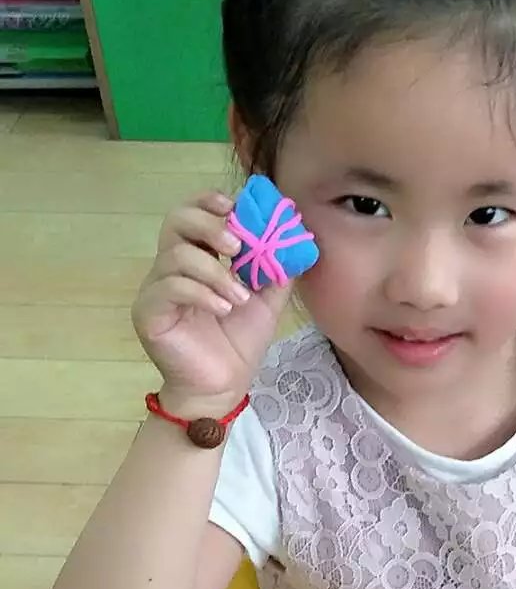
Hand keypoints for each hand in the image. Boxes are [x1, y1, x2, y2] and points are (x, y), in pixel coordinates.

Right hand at [133, 192, 291, 415]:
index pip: (191, 214)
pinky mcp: (149, 311)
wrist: (221, 387)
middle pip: (175, 221)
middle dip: (210, 225)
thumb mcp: (265, 301)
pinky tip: (224, 308)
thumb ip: (276, 270)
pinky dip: (203, 293)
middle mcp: (170, 268)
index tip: (235, 205)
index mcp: (196, 259)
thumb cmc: (237, 344)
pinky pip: (170, 287)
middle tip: (237, 245)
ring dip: (216, 272)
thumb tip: (294, 236)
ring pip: (177, 256)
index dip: (209, 202)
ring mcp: (156, 289)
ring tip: (239, 298)